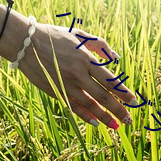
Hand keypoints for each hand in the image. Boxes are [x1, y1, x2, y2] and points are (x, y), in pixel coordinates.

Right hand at [19, 23, 136, 128]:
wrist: (27, 44)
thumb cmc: (54, 36)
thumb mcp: (78, 34)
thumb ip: (99, 44)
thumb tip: (115, 57)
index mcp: (86, 59)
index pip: (110, 80)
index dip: (123, 92)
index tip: (133, 100)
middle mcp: (79, 74)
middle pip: (103, 96)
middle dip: (118, 109)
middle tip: (129, 119)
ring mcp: (66, 84)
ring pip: (90, 105)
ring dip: (105, 116)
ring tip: (116, 126)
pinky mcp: (56, 91)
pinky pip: (74, 106)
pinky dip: (85, 116)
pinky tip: (95, 123)